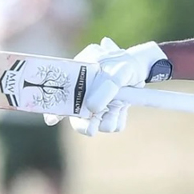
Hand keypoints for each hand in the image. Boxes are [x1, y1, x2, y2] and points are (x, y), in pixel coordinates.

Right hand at [43, 38, 165, 135]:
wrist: (142, 68)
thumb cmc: (123, 65)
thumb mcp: (116, 73)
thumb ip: (104, 89)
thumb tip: (92, 108)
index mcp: (78, 83)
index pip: (59, 99)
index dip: (53, 111)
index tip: (52, 119)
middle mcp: (85, 98)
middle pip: (78, 120)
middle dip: (84, 125)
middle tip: (90, 129)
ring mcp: (99, 108)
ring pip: (99, 125)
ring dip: (108, 118)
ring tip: (118, 104)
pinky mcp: (113, 114)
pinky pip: (115, 125)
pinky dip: (119, 118)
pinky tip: (124, 105)